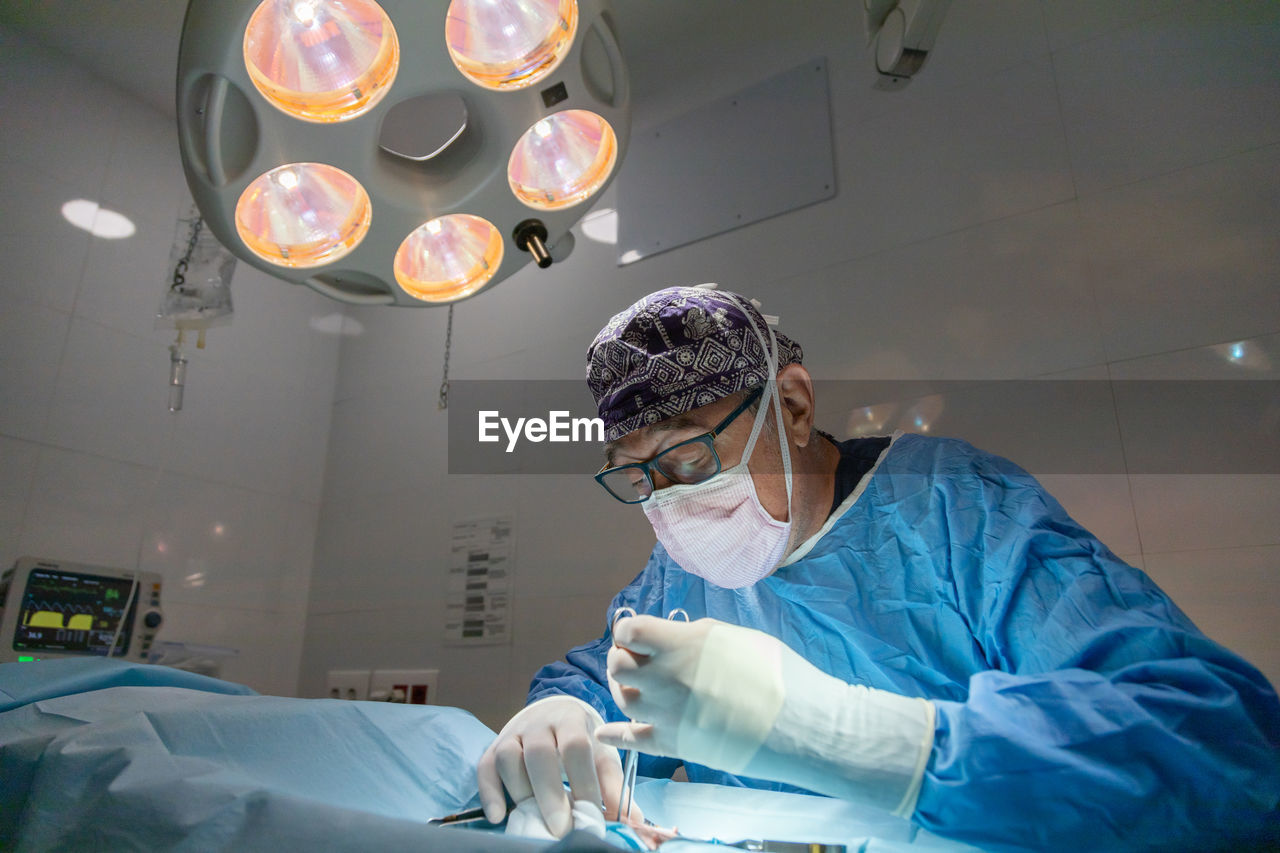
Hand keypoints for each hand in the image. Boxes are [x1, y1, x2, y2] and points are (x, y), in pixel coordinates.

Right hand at [476, 695, 640, 835]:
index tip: (592, 814)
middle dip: (550, 795)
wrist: (552, 714)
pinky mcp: (493, 748)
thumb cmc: (581, 742)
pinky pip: (484, 767)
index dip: (583, 781)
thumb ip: (614, 787)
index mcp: (571, 719)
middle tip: (561, 829)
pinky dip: (489, 792)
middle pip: (540, 754)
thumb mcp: (601, 757)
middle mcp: (538, 723)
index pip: (575, 747)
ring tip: (535, 822)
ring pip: (508, 758)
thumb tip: (632, 822)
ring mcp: (512, 733)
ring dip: (521, 792)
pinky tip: (499, 816)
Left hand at [595, 615, 783, 771]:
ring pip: (623, 700)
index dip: (630, 631)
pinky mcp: (674, 744)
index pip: (629, 631)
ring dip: (626, 690)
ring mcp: (667, 714)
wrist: (799, 723)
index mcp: (680, 644)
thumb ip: (696, 635)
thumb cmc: (776, 672)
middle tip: (637, 660)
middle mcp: (665, 678)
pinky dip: (614, 735)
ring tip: (637, 686)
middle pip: (617, 666)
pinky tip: (604, 732)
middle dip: (622, 658)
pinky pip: (632, 741)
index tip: (639, 635)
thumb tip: (676, 637)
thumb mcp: (734, 636)